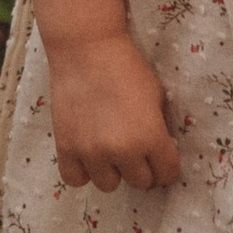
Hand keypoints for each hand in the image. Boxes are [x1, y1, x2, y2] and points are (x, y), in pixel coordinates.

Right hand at [47, 28, 179, 190]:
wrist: (86, 47)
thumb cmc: (126, 66)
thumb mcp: (156, 95)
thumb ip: (159, 128)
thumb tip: (161, 151)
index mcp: (150, 136)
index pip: (167, 174)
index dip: (166, 166)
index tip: (161, 158)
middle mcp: (122, 150)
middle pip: (140, 183)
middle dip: (141, 168)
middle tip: (135, 150)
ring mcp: (91, 152)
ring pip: (109, 185)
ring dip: (112, 170)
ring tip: (109, 150)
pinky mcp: (66, 148)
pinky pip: (76, 179)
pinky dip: (83, 171)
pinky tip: (87, 154)